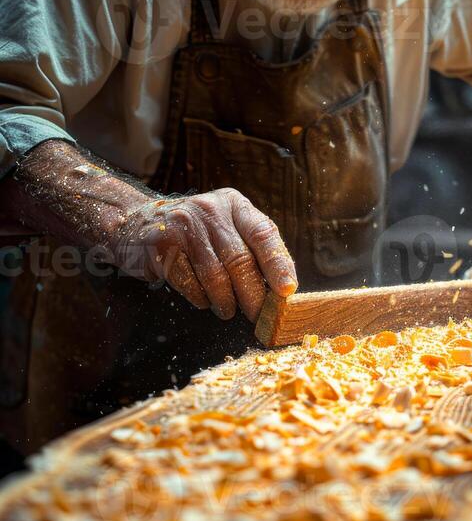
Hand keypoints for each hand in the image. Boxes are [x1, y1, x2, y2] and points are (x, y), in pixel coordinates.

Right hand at [109, 189, 297, 320]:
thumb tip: (282, 289)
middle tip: (258, 316)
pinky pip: (190, 284)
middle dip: (253, 295)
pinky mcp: (162, 246)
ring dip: (226, 302)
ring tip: (228, 310)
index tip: (287, 291)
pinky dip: (201, 298)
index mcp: (234, 204)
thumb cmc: (193, 235)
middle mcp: (210, 210)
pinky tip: (203, 300)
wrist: (135, 225)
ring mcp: (184, 226)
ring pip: (215, 277)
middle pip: (240, 261)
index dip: (278, 264)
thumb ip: (252, 250)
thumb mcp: (225, 228)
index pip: (263, 234)